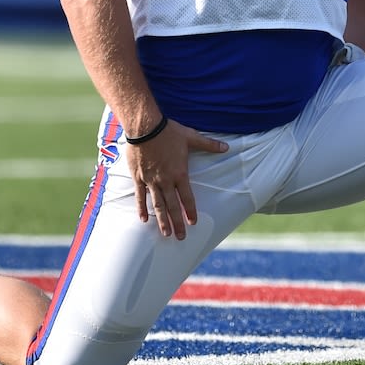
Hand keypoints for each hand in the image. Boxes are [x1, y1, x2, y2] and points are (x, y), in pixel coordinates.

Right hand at [128, 121, 227, 238]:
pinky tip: (143, 220)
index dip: (190, 210)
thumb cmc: (168, 132)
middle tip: (181, 237)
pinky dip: (141, 208)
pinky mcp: (138, 178)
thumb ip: (209, 144)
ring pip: (157, 205)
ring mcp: (151, 181)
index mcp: (179, 173)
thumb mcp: (191, 137)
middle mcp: (165, 181)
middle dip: (177, 223)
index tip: (193, 222)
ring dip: (162, 221)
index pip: (187, 197)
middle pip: (172, 206)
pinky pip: (140, 196)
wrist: (144, 127)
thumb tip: (226, 147)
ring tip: (165, 233)